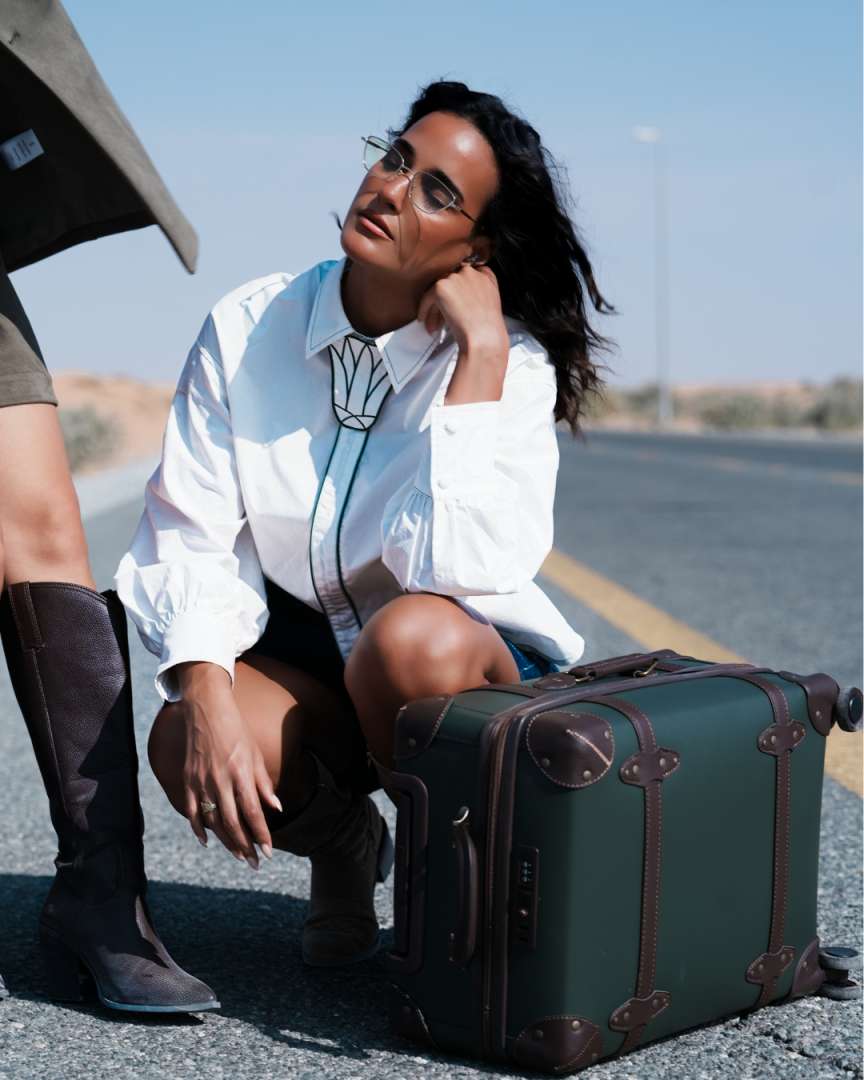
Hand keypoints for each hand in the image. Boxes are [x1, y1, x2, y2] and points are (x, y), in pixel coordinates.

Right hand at [178, 677, 281, 866]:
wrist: (206, 710)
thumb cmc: (236, 730)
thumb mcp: (255, 753)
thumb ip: (264, 783)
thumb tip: (276, 808)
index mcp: (241, 773)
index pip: (252, 812)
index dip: (261, 834)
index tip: (269, 852)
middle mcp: (220, 780)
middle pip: (233, 822)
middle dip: (246, 846)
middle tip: (255, 863)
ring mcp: (201, 782)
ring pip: (213, 821)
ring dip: (227, 842)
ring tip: (239, 855)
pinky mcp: (187, 780)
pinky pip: (193, 811)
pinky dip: (199, 829)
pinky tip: (208, 841)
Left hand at [416, 261, 508, 355]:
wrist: (484, 338)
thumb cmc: (488, 329)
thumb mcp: (489, 306)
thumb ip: (476, 295)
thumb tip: (459, 299)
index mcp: (485, 275)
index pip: (466, 278)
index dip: (458, 293)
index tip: (453, 305)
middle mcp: (471, 273)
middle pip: (451, 284)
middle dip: (445, 302)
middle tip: (441, 318)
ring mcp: (456, 278)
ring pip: (438, 291)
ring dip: (434, 308)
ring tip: (433, 324)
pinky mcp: (441, 287)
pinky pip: (427, 297)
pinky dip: (424, 309)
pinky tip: (425, 320)